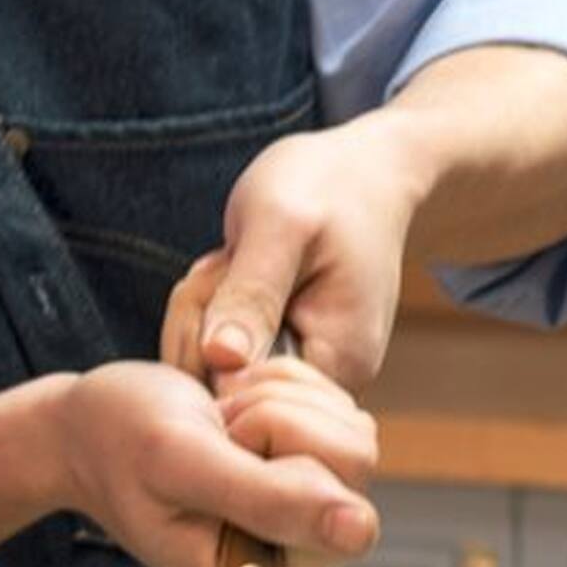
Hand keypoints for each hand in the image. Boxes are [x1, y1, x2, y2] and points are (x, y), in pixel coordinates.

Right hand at [48, 358, 378, 566]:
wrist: (85, 428)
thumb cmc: (116, 446)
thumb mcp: (183, 463)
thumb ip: (268, 500)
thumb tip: (359, 529)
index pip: (338, 496)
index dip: (277, 447)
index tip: (220, 450)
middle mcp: (297, 545)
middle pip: (355, 454)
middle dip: (279, 419)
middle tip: (218, 434)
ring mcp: (307, 503)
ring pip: (351, 425)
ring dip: (279, 401)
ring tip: (221, 427)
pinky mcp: (309, 463)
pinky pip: (339, 403)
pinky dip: (284, 387)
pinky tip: (235, 414)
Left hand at [162, 112, 426, 398]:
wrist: (366, 172)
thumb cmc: (328, 187)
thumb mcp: (280, 225)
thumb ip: (251, 294)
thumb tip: (220, 361)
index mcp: (338, 362)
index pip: (236, 394)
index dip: (205, 340)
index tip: (228, 275)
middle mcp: (325, 382)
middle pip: (216, 386)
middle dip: (200, 318)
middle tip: (231, 259)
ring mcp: (302, 371)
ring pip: (209, 368)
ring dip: (203, 306)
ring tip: (238, 259)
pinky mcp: (283, 355)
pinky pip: (220, 351)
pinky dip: (213, 308)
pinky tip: (238, 271)